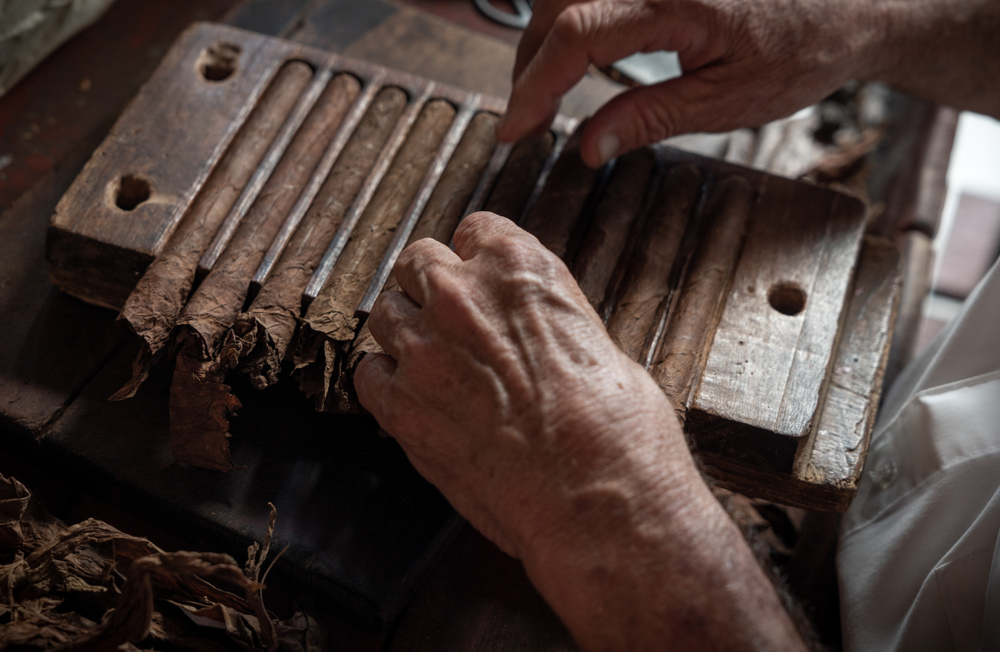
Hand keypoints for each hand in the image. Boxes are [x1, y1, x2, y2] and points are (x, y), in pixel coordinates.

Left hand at [354, 211, 694, 557]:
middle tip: (448, 322)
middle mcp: (462, 295)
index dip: (474, 258)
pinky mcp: (402, 406)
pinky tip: (412, 400)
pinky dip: (385, 383)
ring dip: (405, 332)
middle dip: (429, 287)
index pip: (474, 230)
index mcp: (519, 266)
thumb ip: (548, 320)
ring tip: (431, 364)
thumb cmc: (617, 428)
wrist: (596, 496)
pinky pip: (368, 374)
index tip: (476, 278)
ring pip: (385, 312)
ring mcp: (425, 349)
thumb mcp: (598, 342)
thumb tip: (538, 334)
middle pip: (416, 262)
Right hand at [496, 0, 882, 166]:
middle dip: (531, 64)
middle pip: (557, 4)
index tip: (514, 129)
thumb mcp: (726, 102)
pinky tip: (573, 49)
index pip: (577, 36)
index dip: (535, 86)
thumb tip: (589, 145)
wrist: (851, 6)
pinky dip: (569, 17)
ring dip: (543, 37)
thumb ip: (649, 118)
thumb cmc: (801, 51)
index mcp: (676, 4)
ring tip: (544, 89)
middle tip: (528, 118)